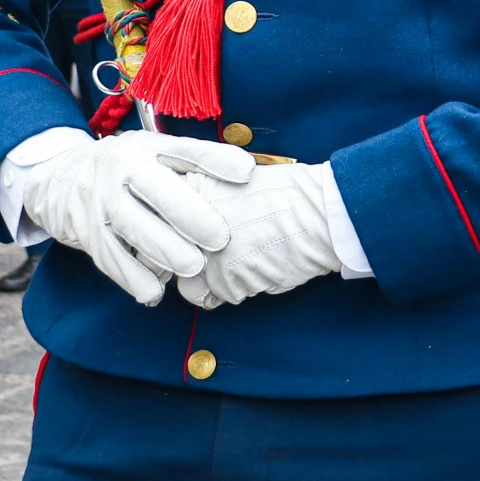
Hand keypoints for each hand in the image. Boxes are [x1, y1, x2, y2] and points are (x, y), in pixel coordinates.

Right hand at [22, 132, 249, 305]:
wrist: (61, 177)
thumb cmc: (128, 169)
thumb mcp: (155, 153)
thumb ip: (193, 164)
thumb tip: (248, 174)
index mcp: (147, 147)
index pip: (185, 149)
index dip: (216, 160)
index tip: (246, 172)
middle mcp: (122, 169)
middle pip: (159, 192)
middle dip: (191, 216)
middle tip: (220, 239)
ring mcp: (102, 201)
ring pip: (134, 227)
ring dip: (165, 251)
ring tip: (193, 267)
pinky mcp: (88, 232)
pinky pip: (111, 258)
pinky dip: (133, 278)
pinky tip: (154, 292)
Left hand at [173, 161, 340, 308]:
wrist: (320, 212)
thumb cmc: (288, 194)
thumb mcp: (233, 182)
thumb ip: (203, 205)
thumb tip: (186, 234)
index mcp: (188, 188)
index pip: (159, 227)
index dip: (177, 241)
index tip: (191, 243)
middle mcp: (187, 221)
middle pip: (170, 259)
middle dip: (192, 264)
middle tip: (224, 255)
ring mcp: (203, 252)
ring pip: (192, 285)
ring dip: (215, 282)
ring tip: (247, 261)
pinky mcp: (224, 280)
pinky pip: (221, 298)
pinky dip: (240, 290)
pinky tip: (261, 268)